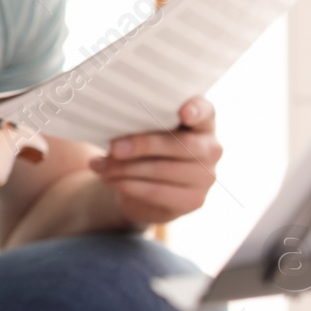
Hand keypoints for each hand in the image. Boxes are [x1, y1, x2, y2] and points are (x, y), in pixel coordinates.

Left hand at [89, 96, 222, 225]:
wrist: (145, 190)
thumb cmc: (144, 149)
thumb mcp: (143, 131)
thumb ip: (139, 124)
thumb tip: (115, 133)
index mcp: (202, 122)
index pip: (205, 111)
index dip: (196, 110)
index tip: (183, 112)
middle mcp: (211, 148)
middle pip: (180, 144)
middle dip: (143, 145)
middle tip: (114, 147)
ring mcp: (207, 176)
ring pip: (164, 170)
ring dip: (126, 168)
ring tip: (99, 165)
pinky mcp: (194, 200)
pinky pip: (158, 192)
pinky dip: (129, 185)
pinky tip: (110, 180)